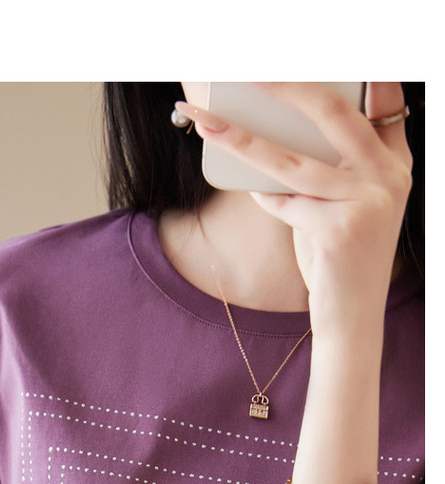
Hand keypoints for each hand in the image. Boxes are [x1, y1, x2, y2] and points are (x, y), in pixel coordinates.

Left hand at [180, 83, 413, 328]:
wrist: (352, 319)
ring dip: (240, 138)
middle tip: (247, 70)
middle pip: (332, 111)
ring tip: (205, 119)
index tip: (319, 49)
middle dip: (284, 84)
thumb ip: (324, 165)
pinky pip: (284, 202)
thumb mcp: (339, 204)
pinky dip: (267, 199)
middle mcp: (389, 177)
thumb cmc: (338, 260)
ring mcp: (369, 201)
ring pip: (291, 160)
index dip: (358, 68)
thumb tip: (270, 125)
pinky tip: (259, 196)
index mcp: (394, 164)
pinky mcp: (341, 229)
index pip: (382, 99)